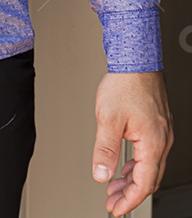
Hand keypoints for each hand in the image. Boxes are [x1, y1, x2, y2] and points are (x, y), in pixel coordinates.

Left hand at [92, 71, 172, 214]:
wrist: (135, 60)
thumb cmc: (124, 83)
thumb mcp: (108, 118)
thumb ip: (105, 150)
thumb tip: (101, 174)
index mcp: (153, 143)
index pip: (143, 183)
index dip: (129, 200)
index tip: (116, 209)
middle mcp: (161, 140)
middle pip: (148, 178)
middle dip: (129, 193)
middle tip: (112, 202)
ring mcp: (161, 132)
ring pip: (149, 166)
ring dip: (131, 179)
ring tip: (114, 186)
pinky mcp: (156, 124)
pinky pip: (149, 153)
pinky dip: (136, 164)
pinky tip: (124, 165)